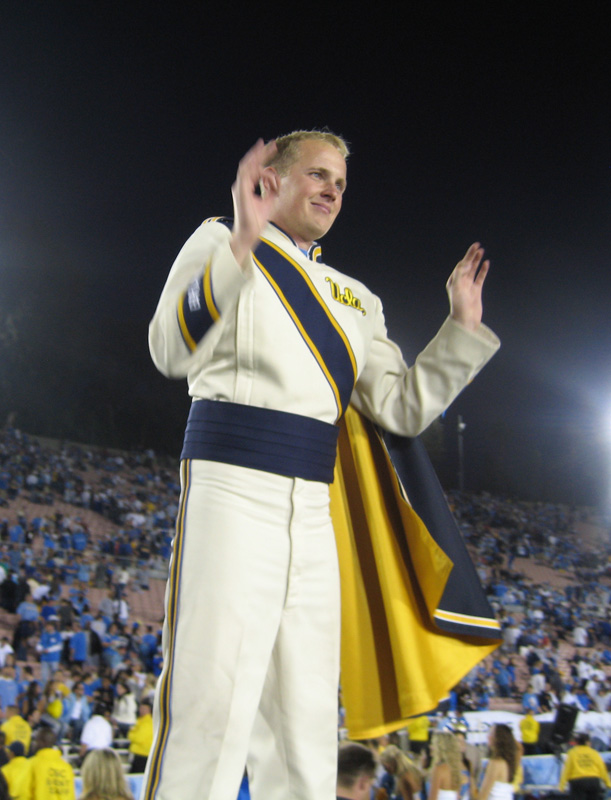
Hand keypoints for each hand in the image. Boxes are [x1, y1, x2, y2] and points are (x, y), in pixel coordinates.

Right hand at [230, 139, 280, 266]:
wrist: (248, 234)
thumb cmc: (256, 221)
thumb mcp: (268, 202)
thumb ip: (271, 191)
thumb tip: (276, 184)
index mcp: (246, 186)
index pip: (255, 168)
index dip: (263, 158)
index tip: (272, 149)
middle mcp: (241, 185)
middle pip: (251, 163)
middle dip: (260, 152)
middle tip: (271, 143)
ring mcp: (240, 187)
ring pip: (248, 166)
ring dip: (257, 156)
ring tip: (266, 147)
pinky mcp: (240, 191)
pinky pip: (247, 174)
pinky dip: (256, 169)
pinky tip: (264, 165)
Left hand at [446, 242, 489, 330]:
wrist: (466, 320)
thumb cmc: (459, 305)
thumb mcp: (457, 288)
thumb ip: (460, 273)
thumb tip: (465, 262)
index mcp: (453, 281)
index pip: (460, 266)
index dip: (466, 258)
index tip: (473, 252)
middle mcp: (460, 282)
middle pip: (466, 265)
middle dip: (471, 255)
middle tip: (477, 245)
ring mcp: (469, 286)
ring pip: (473, 270)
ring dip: (477, 260)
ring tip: (481, 251)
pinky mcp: (476, 291)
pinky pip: (480, 277)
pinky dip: (483, 270)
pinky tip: (486, 263)